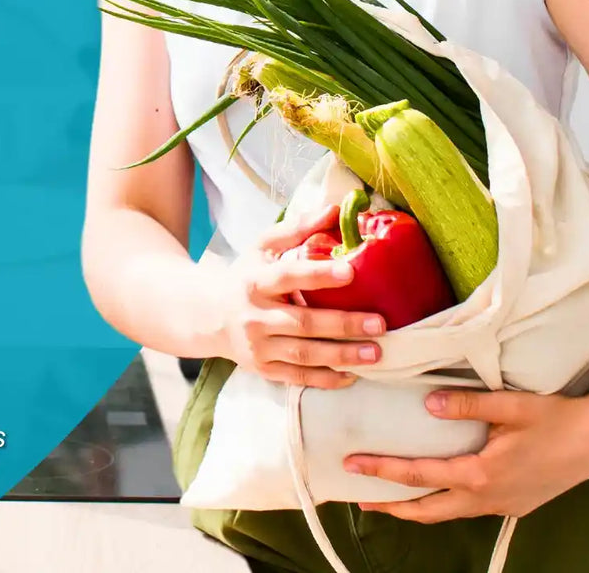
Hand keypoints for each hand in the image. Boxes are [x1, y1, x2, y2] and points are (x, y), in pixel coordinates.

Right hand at [213, 205, 384, 388]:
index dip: (319, 274)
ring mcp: (258, 346)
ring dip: (342, 355)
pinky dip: (326, 379)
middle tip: (380, 323)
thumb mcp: (263, 247)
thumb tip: (335, 208)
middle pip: (302, 322)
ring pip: (304, 354)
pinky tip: (353, 375)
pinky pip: (298, 377)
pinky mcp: (263, 369)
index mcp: (255, 281)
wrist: (209, 316)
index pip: (289, 276)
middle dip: (343, 324)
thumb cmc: (245, 275)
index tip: (351, 271)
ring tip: (376, 352)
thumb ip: (297, 228)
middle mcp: (255, 315)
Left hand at [344, 388, 588, 521]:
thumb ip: (467, 402)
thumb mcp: (510, 404)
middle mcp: (488, 497)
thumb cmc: (555, 418)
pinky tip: (436, 490)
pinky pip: (467, 508)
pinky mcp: (514, 503)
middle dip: (391, 505)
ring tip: (388, 499)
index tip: (353, 465)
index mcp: (481, 474)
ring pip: (448, 513)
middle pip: (428, 509)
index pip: (420, 474)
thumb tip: (428, 403)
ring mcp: (502, 505)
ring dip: (416, 507)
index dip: (383, 470)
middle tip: (358, 497)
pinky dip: (442, 503)